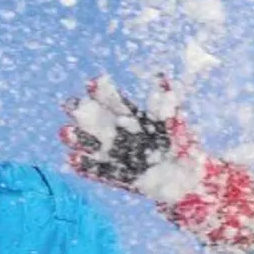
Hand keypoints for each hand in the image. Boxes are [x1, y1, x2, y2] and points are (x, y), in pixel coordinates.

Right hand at [61, 74, 187, 189]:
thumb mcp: (175, 122)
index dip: (102, 92)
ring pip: (91, 144)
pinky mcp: (114, 176)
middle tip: (70, 105)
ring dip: (77, 138)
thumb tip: (160, 75)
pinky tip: (73, 159)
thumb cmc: (182, 144)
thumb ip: (166, 103)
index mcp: (131, 116)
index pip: (113, 101)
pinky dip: (84, 166)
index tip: (93, 83)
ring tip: (66, 131)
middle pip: (95, 120)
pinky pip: (96, 171)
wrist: (187, 177)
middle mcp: (119, 133)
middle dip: (81, 111)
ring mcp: (115, 154)